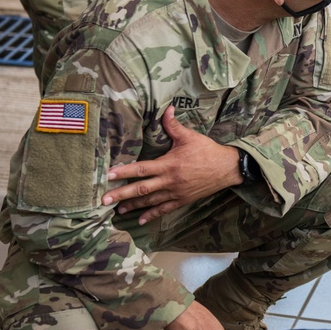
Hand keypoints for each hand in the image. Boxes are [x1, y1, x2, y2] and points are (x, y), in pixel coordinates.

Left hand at [102, 106, 241, 223]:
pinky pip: (164, 210)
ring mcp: (175, 193)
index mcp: (169, 164)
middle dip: (121, 195)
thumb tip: (166, 109)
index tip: (109, 175)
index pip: (141, 169)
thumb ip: (174, 125)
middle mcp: (169, 181)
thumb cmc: (207, 151)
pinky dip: (152, 215)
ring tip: (117, 210)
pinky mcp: (182, 200)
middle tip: (104, 200)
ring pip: (150, 201)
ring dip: (133, 206)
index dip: (124, 172)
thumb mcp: (190, 136)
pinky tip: (140, 220)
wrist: (226, 168)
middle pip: (141, 189)